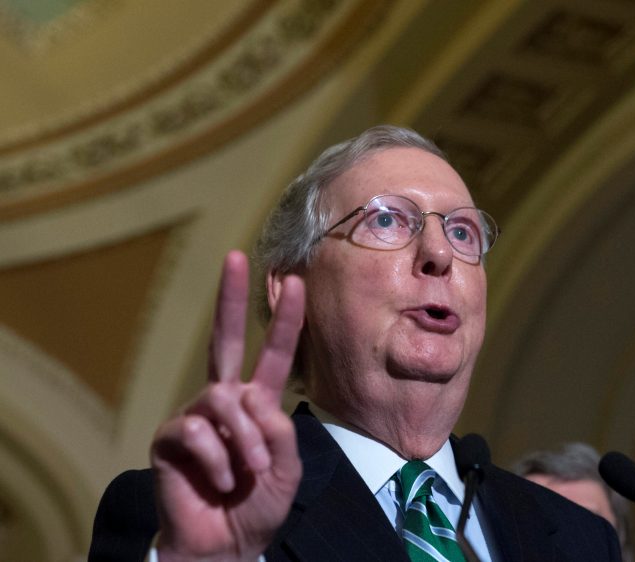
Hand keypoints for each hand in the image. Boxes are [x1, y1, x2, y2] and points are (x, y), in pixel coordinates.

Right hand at [151, 250, 304, 560]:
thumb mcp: (286, 468)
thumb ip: (278, 431)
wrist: (226, 546)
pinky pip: (196, 431)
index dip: (284, 320)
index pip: (272, 354)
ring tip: (246, 474)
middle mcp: (224, 400)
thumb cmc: (257, 506)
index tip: (294, 281)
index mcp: (256, 403)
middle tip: (235, 256)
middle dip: (231, 297)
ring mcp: (194, 416)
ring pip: (221, 398)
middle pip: (224, 339)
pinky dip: (217, 460)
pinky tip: (219, 482)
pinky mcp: (169, 438)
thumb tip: (254, 399)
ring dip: (242, 440)